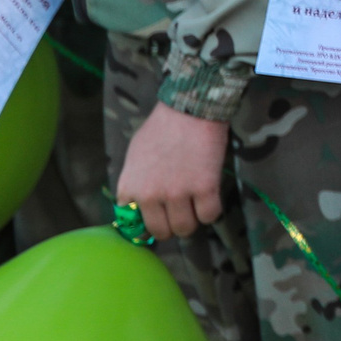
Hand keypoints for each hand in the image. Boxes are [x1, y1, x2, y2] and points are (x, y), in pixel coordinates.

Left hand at [114, 102, 230, 241]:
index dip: (147, 225)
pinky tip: (209, 198)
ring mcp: (178, 194)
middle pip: (161, 232)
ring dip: (192, 220)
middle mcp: (151, 196)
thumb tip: (138, 207)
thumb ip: (135, 184)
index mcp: (130, 188)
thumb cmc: (160, 128)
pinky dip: (211, 211)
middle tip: (180, 213)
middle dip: (171, 226)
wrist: (189, 108)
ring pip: (185, 228)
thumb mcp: (134, 157)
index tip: (157, 220)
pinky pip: (209, 216)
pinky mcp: (205, 188)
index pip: (132, 227)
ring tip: (195, 205)